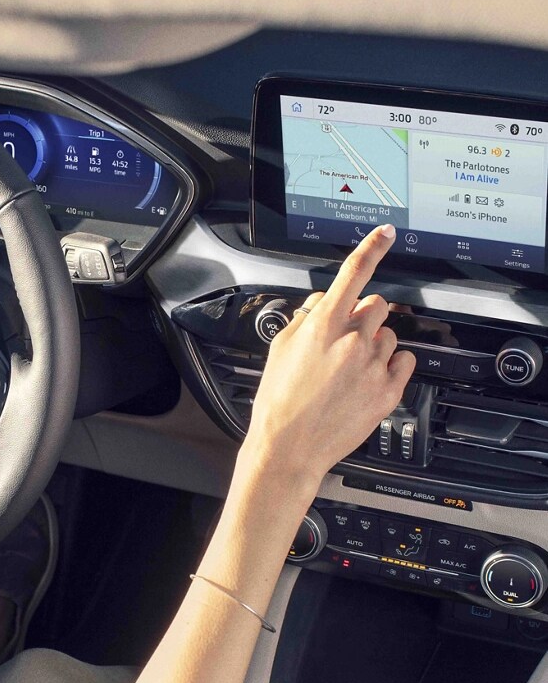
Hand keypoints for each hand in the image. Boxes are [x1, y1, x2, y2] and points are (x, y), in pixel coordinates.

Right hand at [240, 224, 415, 493]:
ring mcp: (373, 366)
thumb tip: (320, 301)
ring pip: (390, 335)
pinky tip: (369, 379)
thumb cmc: (279, 403)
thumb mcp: (279, 349)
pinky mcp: (387, 391)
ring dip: (376, 344)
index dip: (373, 247)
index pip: (353, 273)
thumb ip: (304, 318)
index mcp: (323, 325)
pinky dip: (392, 366)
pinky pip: (404, 362)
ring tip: (351, 369)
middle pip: (377, 305)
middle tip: (347, 339)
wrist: (288, 449)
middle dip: (364, 316)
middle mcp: (352, 341)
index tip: (386, 233)